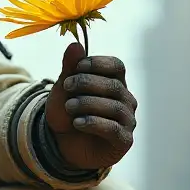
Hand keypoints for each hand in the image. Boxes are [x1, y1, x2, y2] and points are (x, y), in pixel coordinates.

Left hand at [44, 41, 136, 170]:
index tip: (76, 67)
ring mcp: (127, 121)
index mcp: (115, 83)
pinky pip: (113, 129)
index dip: (97, 64)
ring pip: (114, 107)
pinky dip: (93, 123)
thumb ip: (69, 68)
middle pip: (114, 85)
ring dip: (88, 104)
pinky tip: (77, 122)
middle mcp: (126, 100)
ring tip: (69, 107)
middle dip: (87, 83)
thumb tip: (75, 45)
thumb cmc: (67, 113)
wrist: (62, 144)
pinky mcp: (123, 141)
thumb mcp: (63, 89)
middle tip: (66, 86)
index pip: (117, 66)